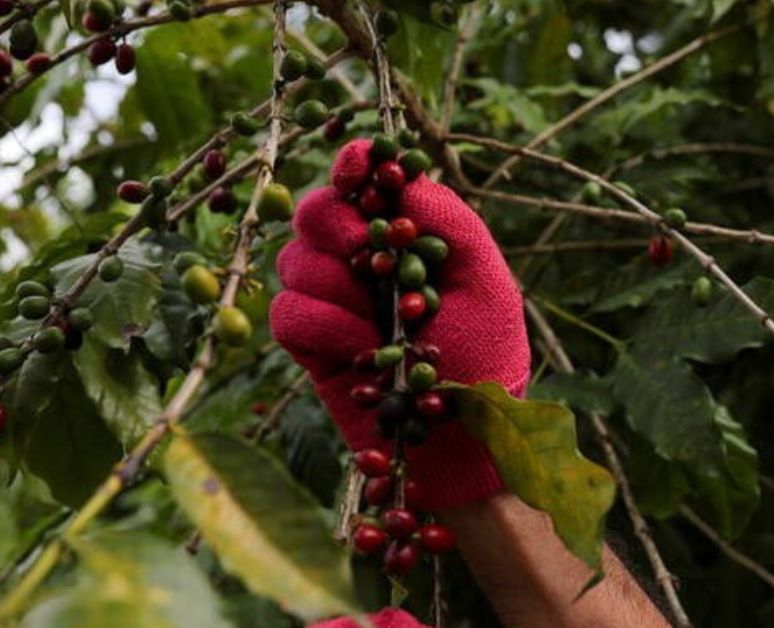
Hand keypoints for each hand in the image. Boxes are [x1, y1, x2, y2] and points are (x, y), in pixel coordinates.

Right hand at [269, 138, 530, 509]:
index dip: (352, 165)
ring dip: (336, 287)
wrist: (463, 438)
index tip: (356, 171)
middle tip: (365, 255)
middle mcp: (361, 261)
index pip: (364, 181)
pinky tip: (362, 353)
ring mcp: (332, 300)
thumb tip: (402, 174)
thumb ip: (448, 220)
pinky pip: (287, 311)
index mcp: (405, 236)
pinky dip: (324, 327)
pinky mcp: (309, 342)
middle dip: (335, 225)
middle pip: (314, 211)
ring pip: (294, 260)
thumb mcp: (486, 280)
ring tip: (381, 324)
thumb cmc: (486, 356)